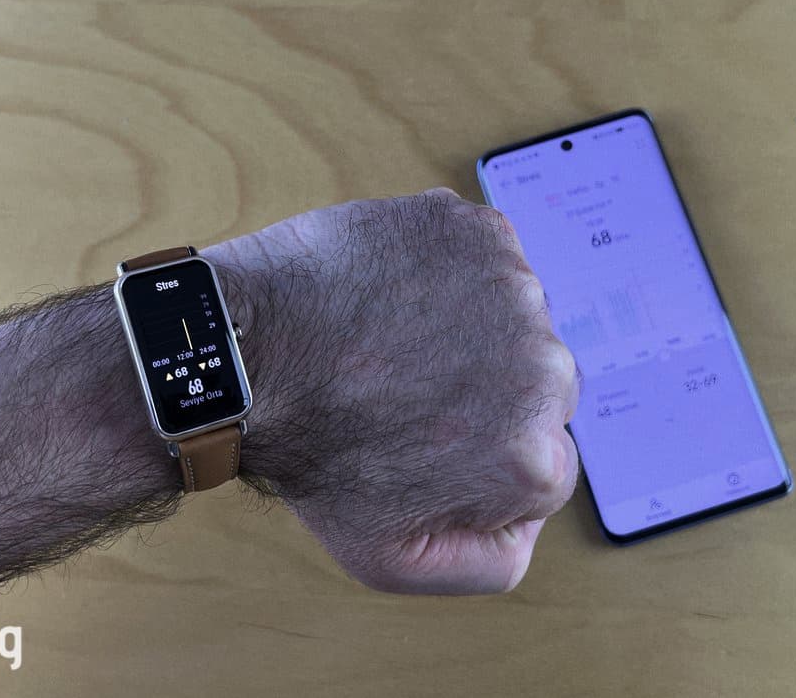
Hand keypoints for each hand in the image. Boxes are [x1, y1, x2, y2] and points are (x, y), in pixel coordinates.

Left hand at [210, 189, 579, 593]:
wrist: (248, 354)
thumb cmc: (309, 452)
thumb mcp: (394, 561)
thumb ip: (490, 563)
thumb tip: (528, 526)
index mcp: (537, 460)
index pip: (540, 460)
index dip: (480, 455)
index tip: (425, 439)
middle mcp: (547, 372)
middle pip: (536, 389)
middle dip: (484, 392)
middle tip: (407, 393)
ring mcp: (518, 292)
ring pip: (514, 321)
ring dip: (470, 329)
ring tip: (395, 342)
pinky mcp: (481, 232)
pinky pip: (486, 261)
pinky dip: (450, 275)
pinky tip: (396, 298)